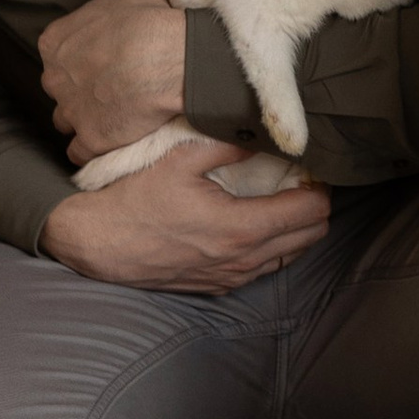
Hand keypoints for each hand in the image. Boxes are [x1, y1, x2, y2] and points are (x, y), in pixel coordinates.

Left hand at [39, 0, 188, 161]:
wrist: (167, 58)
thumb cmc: (147, 20)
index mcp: (55, 42)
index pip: (56, 54)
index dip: (78, 57)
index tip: (100, 59)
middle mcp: (55, 78)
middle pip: (58, 87)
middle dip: (76, 88)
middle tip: (107, 85)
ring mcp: (71, 111)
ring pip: (65, 120)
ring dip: (81, 118)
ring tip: (108, 115)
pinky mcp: (90, 139)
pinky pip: (79, 152)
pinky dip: (90, 149)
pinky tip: (107, 141)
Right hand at [41, 139, 332, 292]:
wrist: (98, 245)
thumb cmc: (135, 200)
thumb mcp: (179, 160)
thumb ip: (225, 143)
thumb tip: (259, 131)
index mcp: (242, 228)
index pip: (312, 212)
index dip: (321, 187)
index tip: (311, 168)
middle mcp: (244, 260)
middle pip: (311, 237)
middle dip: (315, 207)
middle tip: (301, 181)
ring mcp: (232, 278)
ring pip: (291, 256)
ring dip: (296, 229)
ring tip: (281, 200)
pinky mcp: (218, 287)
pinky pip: (264, 269)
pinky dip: (273, 247)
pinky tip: (256, 224)